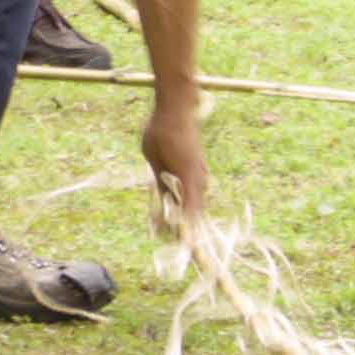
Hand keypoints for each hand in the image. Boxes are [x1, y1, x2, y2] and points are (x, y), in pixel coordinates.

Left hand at [141, 92, 207, 227]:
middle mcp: (200, 179)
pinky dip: (182, 200)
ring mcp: (201, 173)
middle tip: (160, 234)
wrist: (175, 110)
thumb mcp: (154, 162)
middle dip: (179, 225)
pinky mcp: (198, 168)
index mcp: (189, 179)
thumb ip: (161, 185)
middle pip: (194, 212)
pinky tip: (168, 203)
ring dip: (180, 212)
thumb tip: (165, 209)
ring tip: (160, 222)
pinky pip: (192, 191)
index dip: (185, 232)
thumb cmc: (160, 133)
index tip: (176, 245)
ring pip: (193, 202)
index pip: (191, 215)